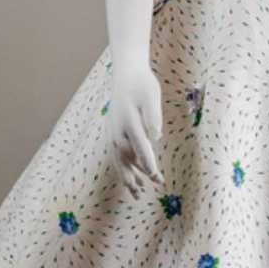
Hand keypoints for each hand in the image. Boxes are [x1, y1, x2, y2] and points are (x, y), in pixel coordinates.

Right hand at [107, 59, 164, 199]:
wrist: (125, 74)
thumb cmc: (142, 85)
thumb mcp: (152, 96)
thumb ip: (153, 116)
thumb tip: (156, 137)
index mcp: (130, 122)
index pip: (140, 148)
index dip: (149, 165)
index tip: (157, 179)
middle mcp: (118, 131)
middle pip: (126, 159)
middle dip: (135, 177)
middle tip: (144, 193)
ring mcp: (113, 132)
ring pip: (118, 160)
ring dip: (127, 176)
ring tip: (136, 193)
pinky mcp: (112, 132)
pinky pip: (116, 154)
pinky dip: (123, 167)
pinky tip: (131, 177)